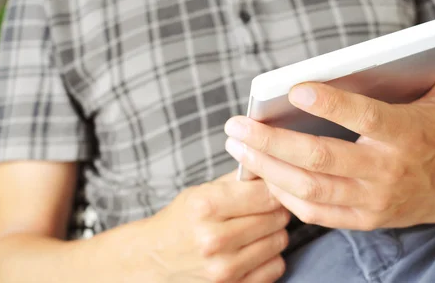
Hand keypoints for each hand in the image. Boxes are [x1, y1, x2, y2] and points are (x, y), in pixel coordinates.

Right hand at [143, 171, 289, 282]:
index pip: (265, 193)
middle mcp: (214, 239)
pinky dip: (270, 257)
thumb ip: (238, 178)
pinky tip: (254, 250)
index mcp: (206, 207)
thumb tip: (270, 166)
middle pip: (276, 217)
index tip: (269, 189)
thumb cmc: (182, 221)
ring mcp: (224, 268)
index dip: (272, 188)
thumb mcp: (201, 192)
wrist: (154, 259)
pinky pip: (276, 266)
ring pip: (280, 241)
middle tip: (264, 209)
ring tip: (257, 229)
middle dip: (275, 209)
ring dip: (274, 233)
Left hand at [224, 12, 434, 229]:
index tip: (293, 90)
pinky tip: (262, 175)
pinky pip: (317, 213)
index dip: (331, 105)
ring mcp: (373, 200)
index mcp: (408, 134)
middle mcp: (387, 171)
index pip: (366, 118)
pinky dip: (285, 196)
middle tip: (236, 124)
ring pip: (311, 187)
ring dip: (268, 168)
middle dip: (272, 142)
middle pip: (321, 158)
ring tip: (237, 146)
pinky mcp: (364, 219)